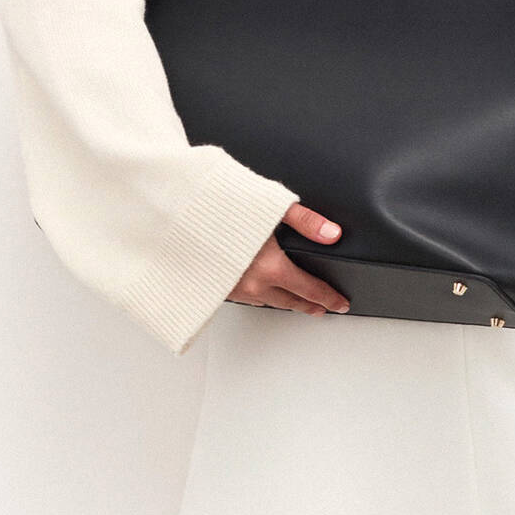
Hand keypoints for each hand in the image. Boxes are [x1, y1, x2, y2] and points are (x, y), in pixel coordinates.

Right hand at [227, 202, 351, 314]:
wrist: (174, 215)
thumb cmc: (215, 207)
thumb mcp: (268, 206)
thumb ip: (305, 220)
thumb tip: (332, 233)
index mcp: (270, 267)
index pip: (310, 289)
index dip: (329, 297)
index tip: (340, 303)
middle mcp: (252, 284)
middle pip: (289, 301)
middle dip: (309, 305)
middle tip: (322, 309)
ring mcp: (232, 289)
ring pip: (266, 302)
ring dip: (284, 302)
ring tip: (295, 302)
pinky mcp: (216, 288)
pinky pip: (245, 298)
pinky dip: (260, 296)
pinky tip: (261, 291)